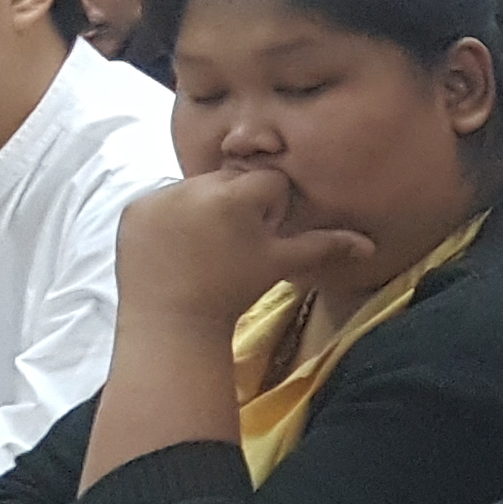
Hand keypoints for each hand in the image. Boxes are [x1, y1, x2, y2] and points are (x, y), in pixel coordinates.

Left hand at [116, 167, 371, 326]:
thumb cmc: (232, 291)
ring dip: (205, 208)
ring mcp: (159, 197)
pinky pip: (162, 201)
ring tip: (203, 248)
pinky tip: (177, 247)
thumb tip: (369, 245)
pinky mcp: (133, 209)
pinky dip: (171, 216)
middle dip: (237, 205)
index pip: (268, 182)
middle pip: (231, 180)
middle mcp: (194, 187)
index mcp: (235, 196)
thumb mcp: (281, 265)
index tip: (261, 239)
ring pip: (197, 189)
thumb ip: (324, 246)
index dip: (271, 210)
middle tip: (233, 245)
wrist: (171, 322)